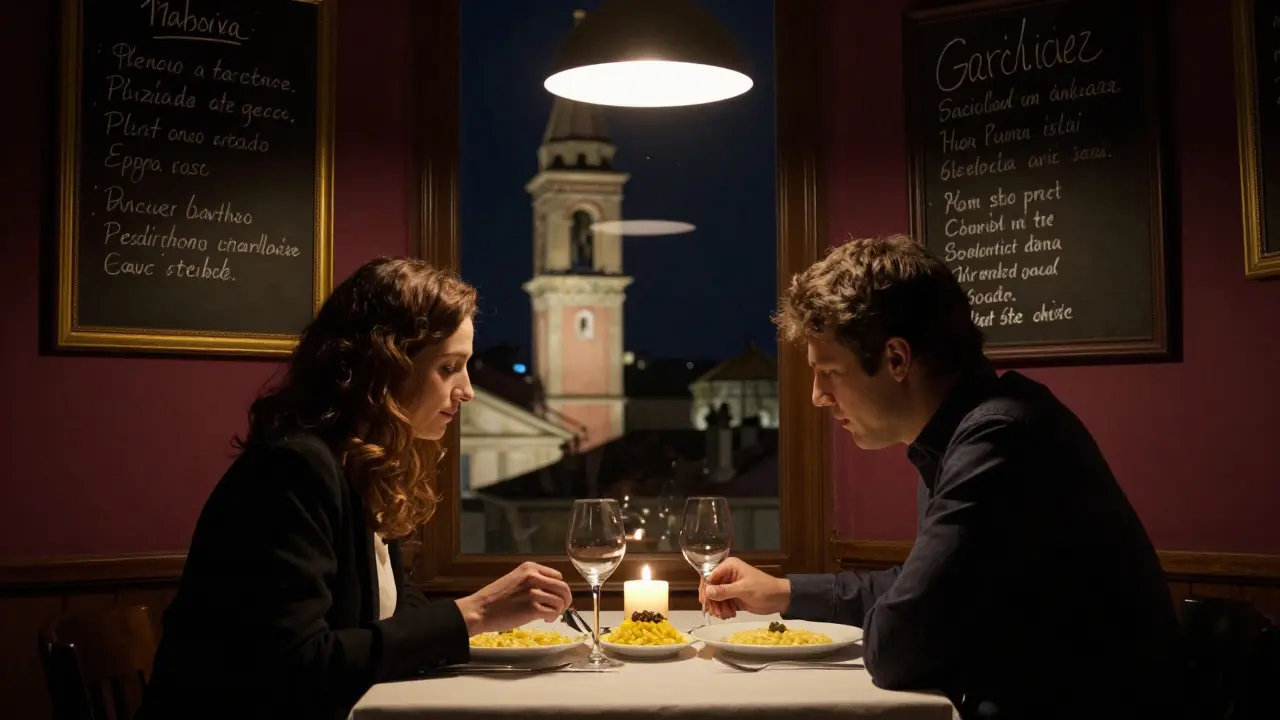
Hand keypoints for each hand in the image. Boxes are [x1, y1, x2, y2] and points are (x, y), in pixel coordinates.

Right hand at [455, 561, 573, 635]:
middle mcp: (533, 577)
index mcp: (530, 568)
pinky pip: (552, 613)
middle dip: (565, 600)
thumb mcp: (515, 579)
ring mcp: (533, 593)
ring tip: (549, 615)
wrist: (480, 610)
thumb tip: (553, 591)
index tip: (556, 596)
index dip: (560, 588)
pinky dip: (552, 618)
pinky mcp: (532, 609)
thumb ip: (533, 581)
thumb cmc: (495, 598)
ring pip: (560, 602)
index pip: (558, 576)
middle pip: (563, 588)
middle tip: (561, 608)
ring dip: (558, 610)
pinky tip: (545, 619)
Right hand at [699, 557, 790, 618]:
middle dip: (713, 601)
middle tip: (717, 613)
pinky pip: (722, 603)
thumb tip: (708, 592)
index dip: (706, 589)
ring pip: (715, 597)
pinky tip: (731, 614)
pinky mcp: (733, 596)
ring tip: (727, 615)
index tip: (706, 602)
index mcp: (729, 566)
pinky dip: (724, 610)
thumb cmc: (763, 589)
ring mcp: (729, 586)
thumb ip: (724, 591)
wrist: (779, 599)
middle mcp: (726, 574)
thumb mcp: (743, 589)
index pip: (709, 576)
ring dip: (718, 608)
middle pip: (710, 588)